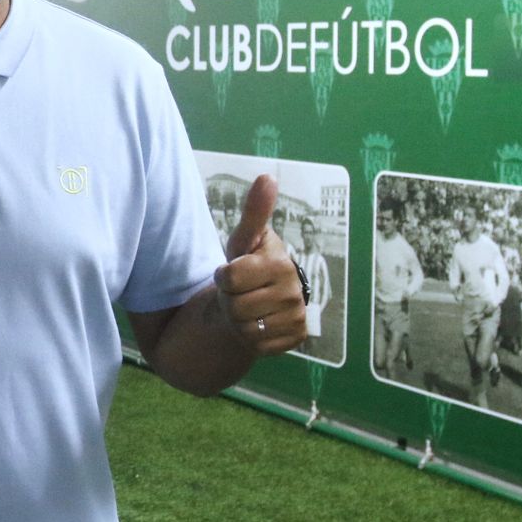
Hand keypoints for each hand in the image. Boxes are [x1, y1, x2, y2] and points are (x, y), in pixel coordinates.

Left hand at [214, 174, 306, 355]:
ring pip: (245, 329)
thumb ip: (254, 212)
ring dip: (237, 320)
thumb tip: (267, 176)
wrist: (257, 301)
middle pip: (236, 306)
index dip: (223, 277)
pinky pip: (257, 346)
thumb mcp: (242, 240)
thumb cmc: (246, 266)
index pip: (230, 278)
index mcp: (281, 262)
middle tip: (239, 293)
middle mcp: (296, 290)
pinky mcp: (297, 338)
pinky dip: (250, 338)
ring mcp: (298, 316)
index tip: (231, 272)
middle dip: (229, 300)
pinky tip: (258, 324)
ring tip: (247, 307)